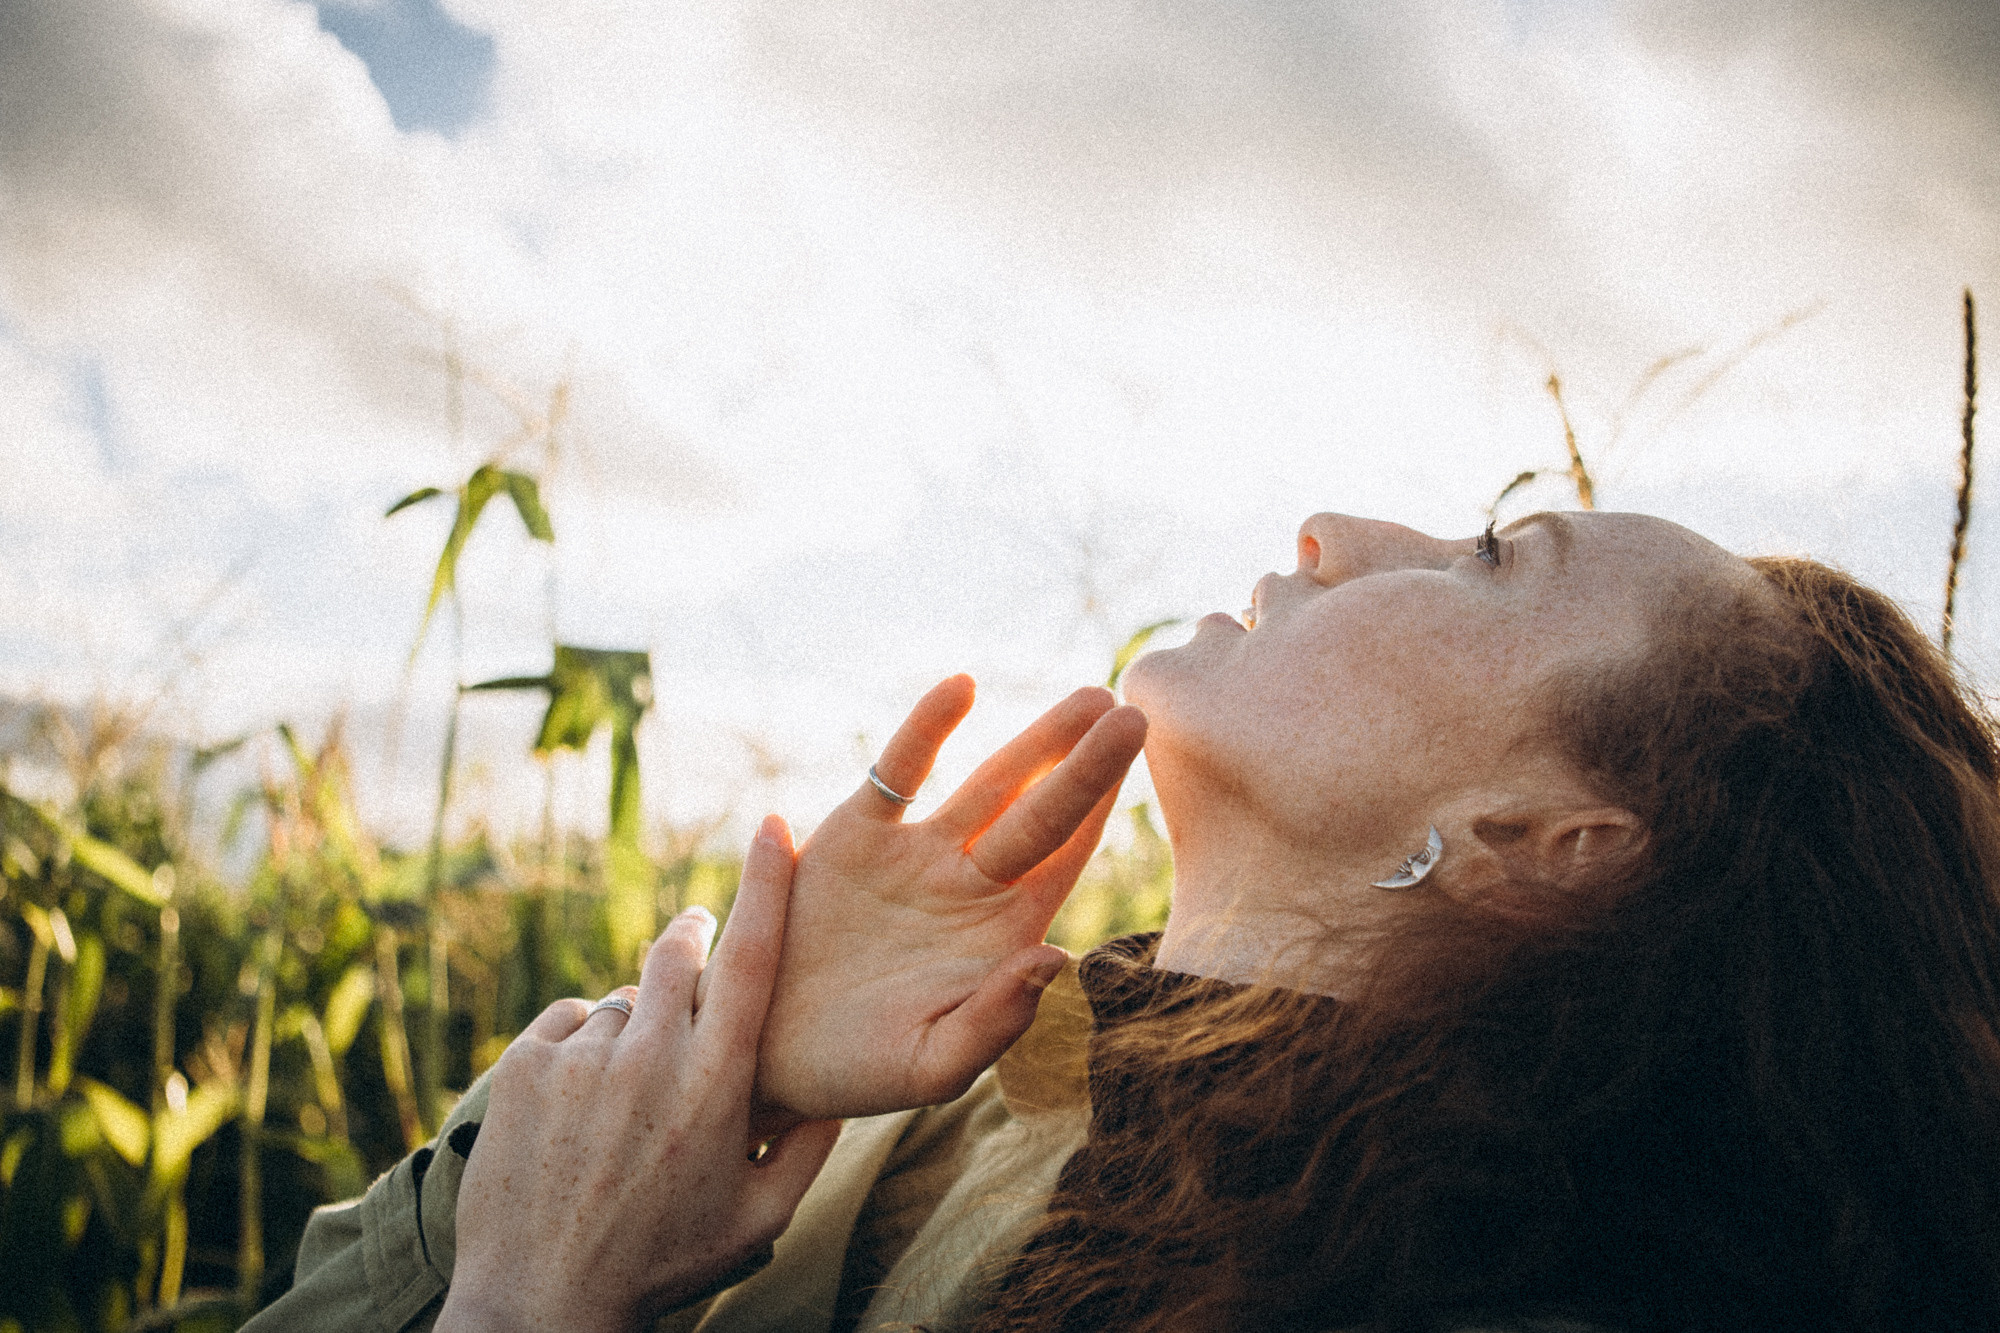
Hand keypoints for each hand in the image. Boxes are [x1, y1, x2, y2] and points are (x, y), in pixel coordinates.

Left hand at [438, 818, 841, 1332]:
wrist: (540, 1305)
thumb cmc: (662, 1265)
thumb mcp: (760, 1220)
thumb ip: (810, 1149)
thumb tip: (835, 1091)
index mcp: (717, 1086)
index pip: (752, 960)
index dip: (766, 884)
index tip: (772, 826)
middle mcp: (650, 1058)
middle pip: (679, 952)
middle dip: (692, 939)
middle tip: (697, 945)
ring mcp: (582, 1060)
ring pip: (622, 1002)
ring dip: (634, 1029)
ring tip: (626, 1101)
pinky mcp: (524, 1068)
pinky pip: (567, 1022)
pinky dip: (581, 1048)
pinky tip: (583, 1105)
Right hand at [755, 677, 1146, 1120]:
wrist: (757, 1052)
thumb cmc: (854, 1073)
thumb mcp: (929, 1068)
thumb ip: (995, 1022)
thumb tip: (1058, 957)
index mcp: (997, 935)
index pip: (1062, 860)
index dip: (1099, 810)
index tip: (1139, 762)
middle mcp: (966, 883)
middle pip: (1038, 812)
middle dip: (1084, 765)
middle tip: (1130, 712)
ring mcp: (914, 855)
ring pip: (985, 783)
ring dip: (1034, 740)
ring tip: (1086, 697)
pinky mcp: (854, 836)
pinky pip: (897, 772)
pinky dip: (927, 728)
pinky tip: (962, 686)